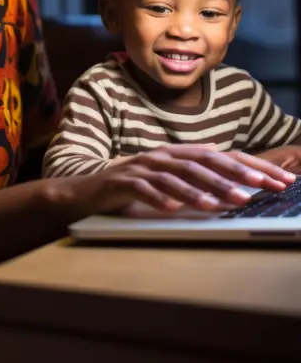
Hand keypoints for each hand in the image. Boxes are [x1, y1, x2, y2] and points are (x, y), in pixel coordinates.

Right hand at [66, 144, 295, 216]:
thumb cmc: (130, 185)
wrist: (85, 188)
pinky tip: (173, 209)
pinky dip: (159, 198)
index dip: (250, 165)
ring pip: (176, 175)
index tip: (277, 179)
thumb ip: (191, 172)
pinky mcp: (122, 182)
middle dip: (232, 175)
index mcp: (176, 153)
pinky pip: (143, 189)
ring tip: (222, 203)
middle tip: (257, 189)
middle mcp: (162, 155)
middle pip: (202, 162)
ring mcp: (141, 167)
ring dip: (200, 189)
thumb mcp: (165, 177)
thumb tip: (223, 167)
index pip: (221, 156)